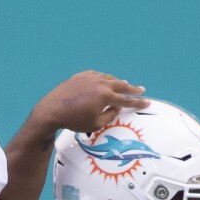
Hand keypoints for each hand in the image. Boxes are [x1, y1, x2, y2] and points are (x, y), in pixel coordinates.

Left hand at [32, 70, 148, 135]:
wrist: (51, 110)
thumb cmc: (73, 120)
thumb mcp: (95, 124)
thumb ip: (109, 116)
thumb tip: (116, 108)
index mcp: (106, 96)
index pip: (127, 100)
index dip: (138, 102)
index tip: (147, 102)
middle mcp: (100, 84)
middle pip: (121, 85)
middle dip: (132, 88)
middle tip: (141, 89)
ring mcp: (90, 78)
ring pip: (109, 78)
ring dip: (118, 82)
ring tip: (124, 84)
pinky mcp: (80, 76)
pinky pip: (96, 75)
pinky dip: (103, 78)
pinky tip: (105, 80)